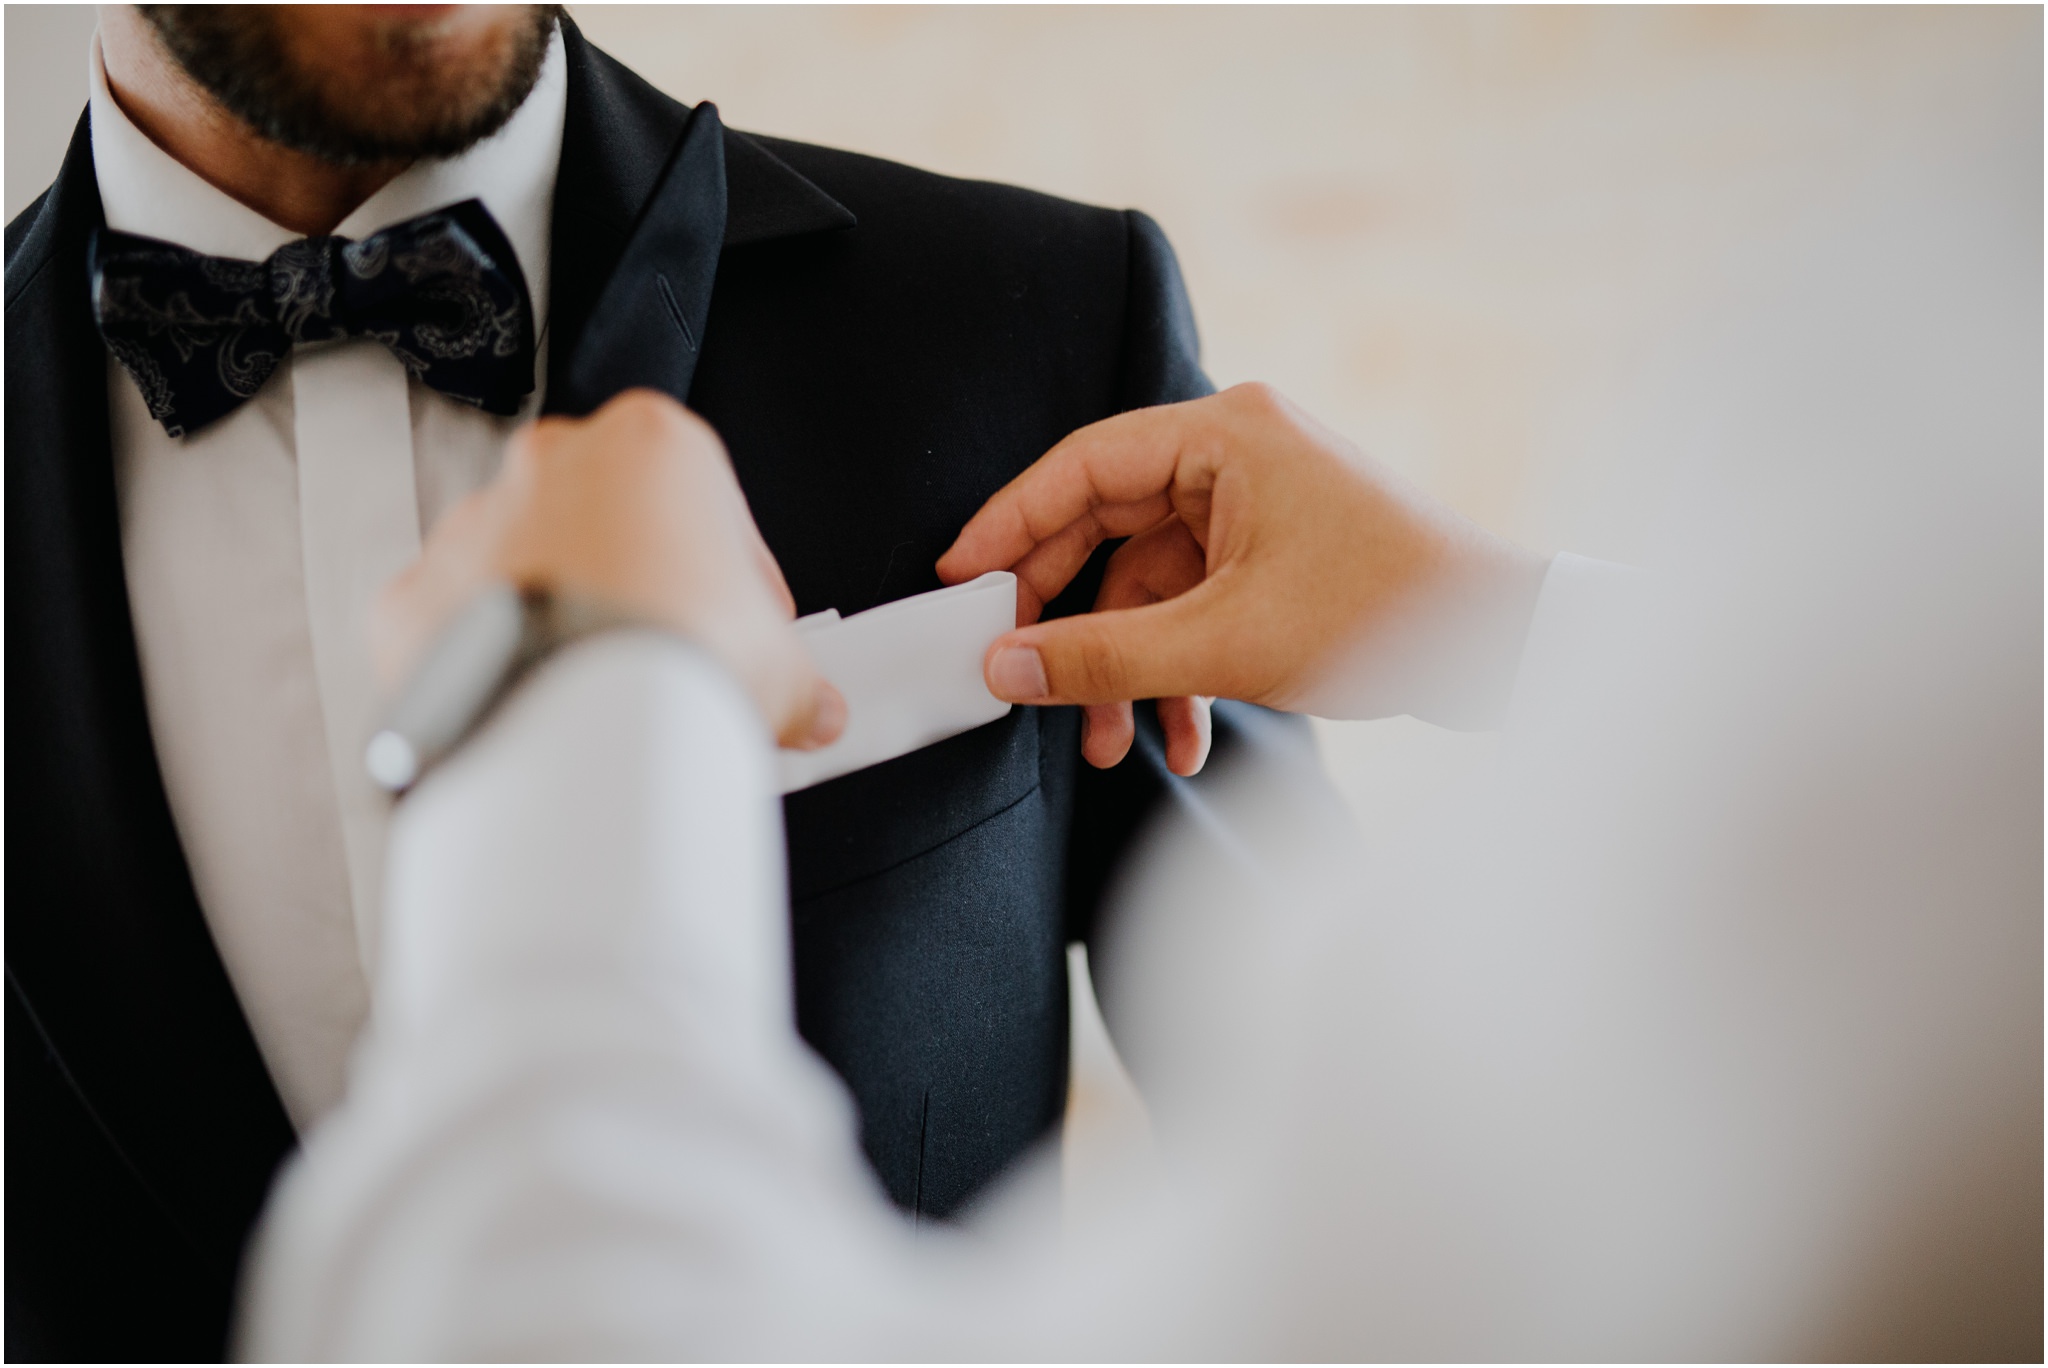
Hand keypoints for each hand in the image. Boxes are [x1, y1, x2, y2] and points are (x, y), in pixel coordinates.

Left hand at [375, 390, 844, 750]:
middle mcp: (554, 464)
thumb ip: (797, 680)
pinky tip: (541, 706)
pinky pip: (466, 622)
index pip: (709, 498)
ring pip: (532, 565)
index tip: (744, 624)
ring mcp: (478, 525)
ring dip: (567, 616)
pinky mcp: (422, 595)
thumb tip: (810, 710)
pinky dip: (495, 658)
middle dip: (644, 585)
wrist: (579, 727)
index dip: (735, 573)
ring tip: (610, 696)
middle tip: (678, 659)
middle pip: (612, 522)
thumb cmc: (676, 657)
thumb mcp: (780, 666)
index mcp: (650, 441)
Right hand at [936, 384, 1549, 766]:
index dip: (1009, 525)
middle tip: (1018, 673)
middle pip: (1107, 527)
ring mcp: (1257, 505)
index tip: (958, 581)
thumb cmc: (1383, 617)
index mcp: (1226, 435)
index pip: (1082, 467)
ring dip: (1127, 666)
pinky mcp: (1276, 553)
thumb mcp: (1224, 645)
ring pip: (1149, 581)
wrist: (1503, 647)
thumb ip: (1102, 656)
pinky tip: (1187, 738)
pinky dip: (1180, 668)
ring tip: (1107, 742)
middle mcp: (1237, 455)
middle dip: (1071, 620)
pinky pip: (1196, 603)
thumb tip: (1002, 666)